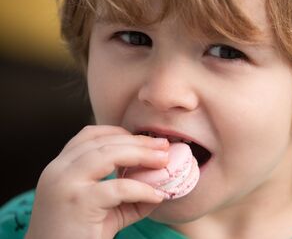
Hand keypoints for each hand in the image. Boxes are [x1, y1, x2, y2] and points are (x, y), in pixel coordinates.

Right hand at [25, 125, 168, 238]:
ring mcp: (65, 184)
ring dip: (141, 154)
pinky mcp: (78, 202)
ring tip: (163, 160)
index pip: (89, 136)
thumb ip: (127, 195)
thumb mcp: (104, 210)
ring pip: (108, 154)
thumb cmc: (78, 236)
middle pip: (103, 142)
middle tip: (164, 146)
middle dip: (138, 141)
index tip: (144, 139)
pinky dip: (142, 188)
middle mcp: (58, 170)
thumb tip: (162, 186)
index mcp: (60, 167)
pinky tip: (156, 195)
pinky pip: (118, 188)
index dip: (119, 133)